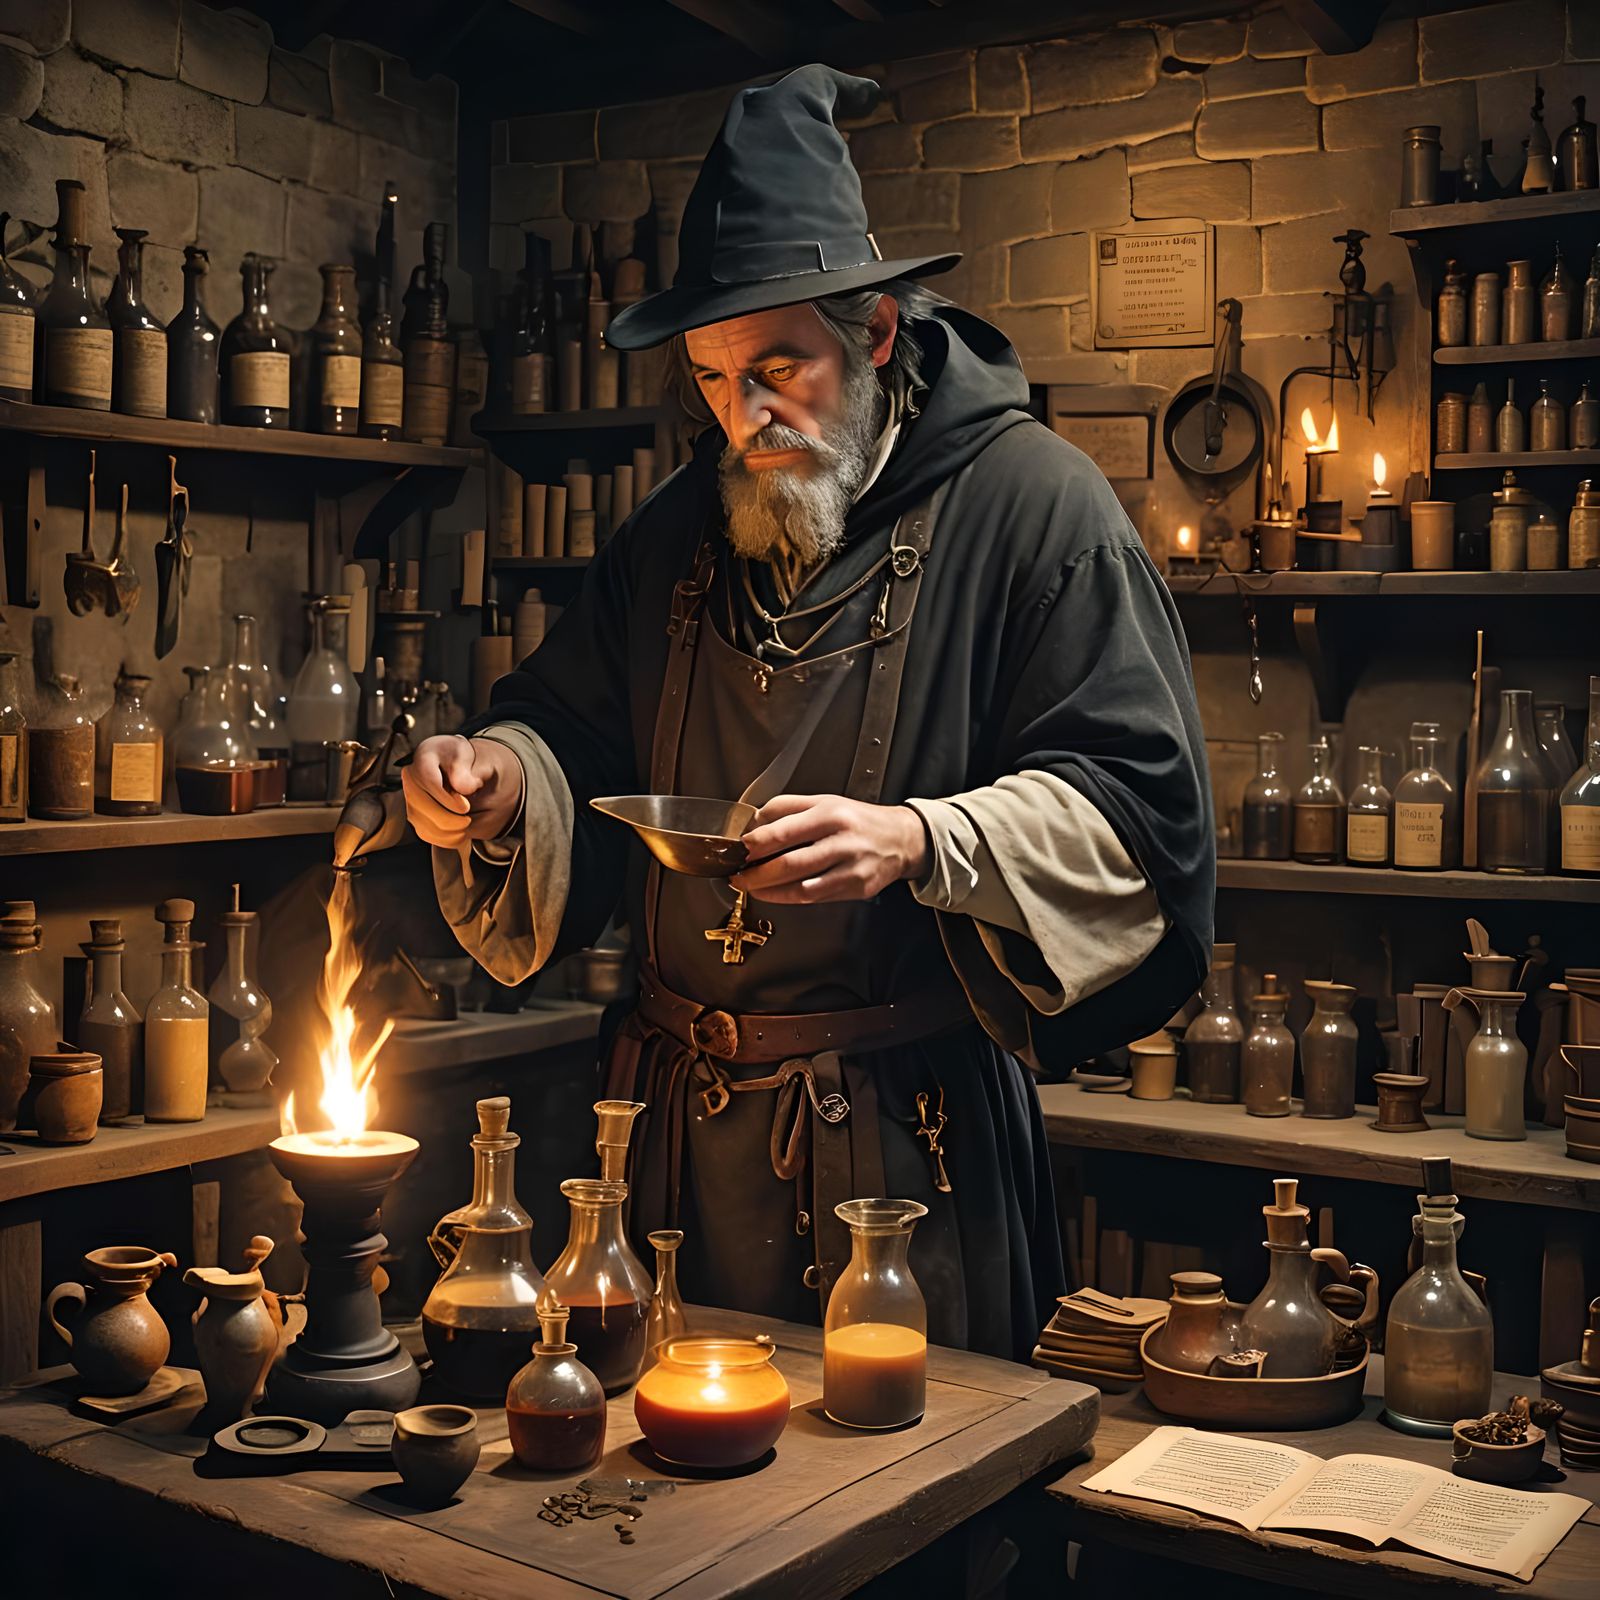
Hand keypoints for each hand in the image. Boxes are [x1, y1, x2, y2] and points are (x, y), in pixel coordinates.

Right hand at [401, 735, 523, 845]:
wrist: (449, 761)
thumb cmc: (457, 757)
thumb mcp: (465, 755)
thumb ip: (464, 771)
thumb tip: (463, 789)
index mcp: (424, 758)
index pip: (431, 783)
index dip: (448, 800)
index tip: (465, 807)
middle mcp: (411, 778)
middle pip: (424, 806)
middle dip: (450, 819)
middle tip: (468, 820)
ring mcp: (409, 797)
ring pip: (423, 823)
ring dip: (447, 831)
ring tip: (465, 827)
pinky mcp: (414, 813)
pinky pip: (425, 832)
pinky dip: (443, 838)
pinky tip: (459, 835)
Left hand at [732, 794, 930, 904]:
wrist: (900, 838)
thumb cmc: (857, 819)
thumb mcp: (823, 801)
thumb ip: (786, 807)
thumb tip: (754, 822)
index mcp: (831, 814)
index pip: (785, 830)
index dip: (757, 843)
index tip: (739, 849)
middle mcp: (843, 841)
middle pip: (791, 863)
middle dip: (757, 874)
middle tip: (738, 876)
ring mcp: (852, 868)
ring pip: (802, 887)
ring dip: (770, 890)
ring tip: (751, 887)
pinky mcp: (857, 888)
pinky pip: (816, 898)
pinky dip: (791, 897)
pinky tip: (776, 893)